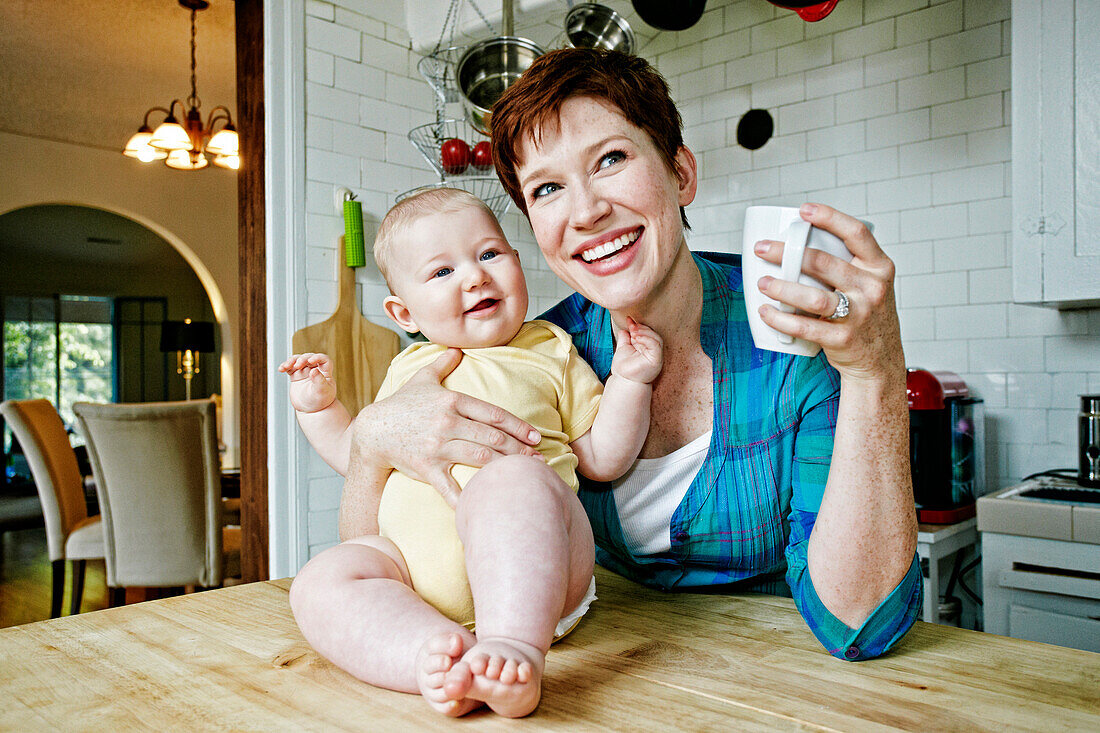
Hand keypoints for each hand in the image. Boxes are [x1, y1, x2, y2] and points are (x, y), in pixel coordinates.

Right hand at [279, 353, 337, 412]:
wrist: (311, 410)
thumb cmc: (320, 401)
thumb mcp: (322, 392)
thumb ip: (319, 381)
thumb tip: (314, 370)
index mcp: (326, 372)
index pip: (324, 360)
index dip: (318, 357)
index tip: (311, 361)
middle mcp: (315, 369)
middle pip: (309, 358)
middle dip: (303, 359)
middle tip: (298, 365)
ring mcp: (305, 372)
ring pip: (298, 360)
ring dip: (292, 361)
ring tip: (286, 366)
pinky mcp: (296, 375)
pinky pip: (290, 367)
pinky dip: (285, 366)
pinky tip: (281, 369)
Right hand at [351, 348, 541, 506]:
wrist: (373, 430)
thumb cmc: (400, 405)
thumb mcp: (421, 379)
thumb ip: (442, 364)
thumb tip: (457, 349)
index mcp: (452, 401)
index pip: (493, 414)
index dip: (518, 426)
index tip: (535, 436)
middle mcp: (448, 422)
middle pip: (492, 436)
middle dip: (519, 449)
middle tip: (538, 460)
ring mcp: (438, 446)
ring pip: (480, 456)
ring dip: (505, 466)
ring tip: (524, 474)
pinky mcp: (426, 467)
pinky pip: (449, 485)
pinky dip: (466, 497)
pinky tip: (482, 505)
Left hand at [611, 318, 662, 383]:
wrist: (623, 382)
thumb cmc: (623, 369)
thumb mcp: (623, 349)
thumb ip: (625, 338)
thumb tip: (625, 327)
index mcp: (646, 348)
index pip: (647, 333)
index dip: (638, 325)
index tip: (629, 320)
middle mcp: (653, 352)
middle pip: (653, 334)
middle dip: (641, 328)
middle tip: (632, 327)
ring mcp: (656, 356)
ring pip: (656, 338)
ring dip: (644, 332)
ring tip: (633, 333)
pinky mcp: (656, 360)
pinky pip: (655, 345)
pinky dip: (647, 339)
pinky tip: (637, 338)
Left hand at [754, 203, 904, 382]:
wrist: (880, 361)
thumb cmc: (867, 316)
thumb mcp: (871, 285)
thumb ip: (848, 265)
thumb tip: (801, 245)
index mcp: (879, 268)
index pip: (857, 234)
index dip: (830, 217)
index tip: (804, 210)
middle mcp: (872, 288)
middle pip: (823, 262)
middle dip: (787, 252)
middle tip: (763, 249)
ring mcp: (859, 315)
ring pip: (813, 297)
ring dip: (782, 288)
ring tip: (762, 282)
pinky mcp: (843, 339)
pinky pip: (805, 326)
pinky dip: (781, 319)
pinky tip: (766, 312)